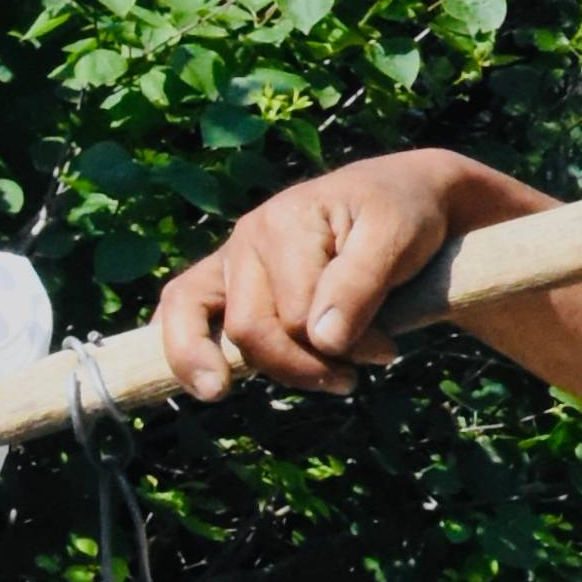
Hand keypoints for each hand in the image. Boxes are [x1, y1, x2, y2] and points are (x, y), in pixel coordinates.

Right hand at [156, 153, 483, 399]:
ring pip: (217, 331)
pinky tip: (209, 385)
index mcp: (284, 223)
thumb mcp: (396, 238)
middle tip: (355, 376)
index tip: (388, 351)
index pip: (296, 315)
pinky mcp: (225, 277)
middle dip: (306, 366)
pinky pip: (181, 309)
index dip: (342, 347)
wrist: (398, 197)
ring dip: (272, 370)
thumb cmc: (400, 217)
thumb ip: (358, 285)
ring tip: (322, 383)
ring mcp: (232, 258)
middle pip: (252, 330)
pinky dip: (187, 349)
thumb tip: (321, 339)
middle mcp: (247, 239)